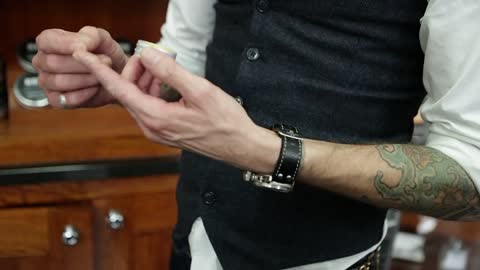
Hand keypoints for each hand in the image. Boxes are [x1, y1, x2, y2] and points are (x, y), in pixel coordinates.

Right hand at [33, 26, 128, 107]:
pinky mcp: (56, 100)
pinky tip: (96, 88)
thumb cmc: (105, 53)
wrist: (117, 75)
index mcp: (48, 41)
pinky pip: (66, 99)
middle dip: (83, 64)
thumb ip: (89, 36)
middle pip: (53, 63)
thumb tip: (78, 48)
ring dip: (86, 79)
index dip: (64, 45)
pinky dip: (85, 94)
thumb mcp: (102, 38)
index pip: (45, 41)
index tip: (84, 49)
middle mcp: (42, 61)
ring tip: (101, 75)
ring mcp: (47, 82)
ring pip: (59, 82)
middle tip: (106, 62)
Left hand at [73, 48, 280, 172]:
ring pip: (138, 99)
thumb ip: (171, 73)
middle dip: (135, 70)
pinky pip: (149, 106)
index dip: (99, 70)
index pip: (120, 90)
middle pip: (128, 93)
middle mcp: (152, 127)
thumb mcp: (201, 91)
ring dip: (146, 80)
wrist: (240, 146)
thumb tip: (149, 56)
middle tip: (154, 56)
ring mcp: (157, 131)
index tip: (83, 56)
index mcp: (157, 117)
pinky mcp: (165, 131)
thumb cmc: (226, 122)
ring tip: (165, 69)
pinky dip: (153, 91)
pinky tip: (168, 83)